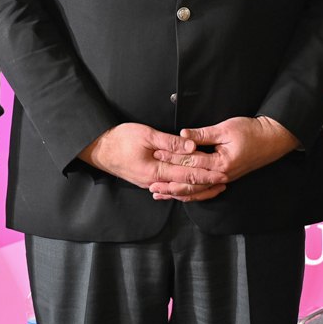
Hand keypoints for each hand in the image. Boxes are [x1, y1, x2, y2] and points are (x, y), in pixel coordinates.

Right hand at [79, 122, 227, 201]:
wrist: (98, 149)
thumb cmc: (120, 139)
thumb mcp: (146, 134)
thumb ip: (170, 142)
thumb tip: (192, 145)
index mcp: (155, 170)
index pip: (187, 173)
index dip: (206, 174)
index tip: (222, 173)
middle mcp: (154, 181)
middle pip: (185, 185)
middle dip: (206, 184)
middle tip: (224, 181)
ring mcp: (150, 182)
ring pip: (178, 188)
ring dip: (197, 188)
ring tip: (213, 186)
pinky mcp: (146, 180)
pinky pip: (169, 187)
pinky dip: (182, 188)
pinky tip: (190, 189)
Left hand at [150, 116, 300, 199]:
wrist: (273, 139)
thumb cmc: (252, 131)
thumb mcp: (226, 128)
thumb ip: (203, 134)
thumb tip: (183, 135)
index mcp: (221, 163)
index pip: (191, 162)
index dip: (172, 157)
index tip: (156, 153)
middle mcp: (221, 176)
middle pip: (191, 182)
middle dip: (170, 183)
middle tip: (151, 183)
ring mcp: (224, 179)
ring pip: (197, 191)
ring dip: (178, 192)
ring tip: (160, 194)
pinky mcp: (225, 178)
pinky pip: (205, 190)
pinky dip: (191, 193)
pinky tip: (180, 195)